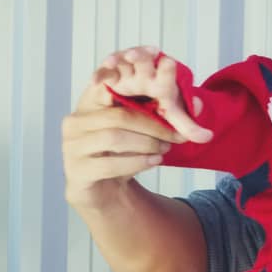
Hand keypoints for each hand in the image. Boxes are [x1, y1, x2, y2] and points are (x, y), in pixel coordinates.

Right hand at [62, 48, 205, 212]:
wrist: (105, 188)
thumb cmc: (124, 151)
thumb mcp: (144, 130)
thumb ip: (167, 115)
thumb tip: (200, 104)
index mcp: (89, 102)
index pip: (109, 85)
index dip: (134, 83)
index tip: (165, 88)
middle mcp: (75, 121)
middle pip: (119, 116)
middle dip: (154, 126)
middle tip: (177, 136)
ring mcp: (71, 146)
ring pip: (114, 138)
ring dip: (146, 144)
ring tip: (164, 150)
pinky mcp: (75, 170)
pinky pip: (109, 164)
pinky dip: (136, 163)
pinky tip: (153, 162)